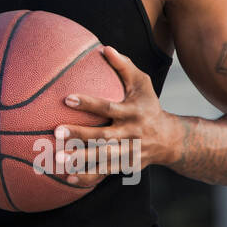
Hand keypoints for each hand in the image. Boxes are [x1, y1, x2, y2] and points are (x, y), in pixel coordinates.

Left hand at [51, 45, 178, 187]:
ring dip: (80, 160)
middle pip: (103, 136)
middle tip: (56, 132)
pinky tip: (67, 178)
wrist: (170, 140)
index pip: (108, 107)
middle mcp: (131, 134)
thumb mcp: (142, 84)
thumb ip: (124, 66)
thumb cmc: (149, 105)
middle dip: (80, 135)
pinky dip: (87, 177)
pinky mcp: (125, 166)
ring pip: (102, 158)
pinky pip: (104, 173)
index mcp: (132, 112)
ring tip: (57, 159)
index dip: (88, 103)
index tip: (66, 99)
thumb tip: (104, 48)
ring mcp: (129, 152)